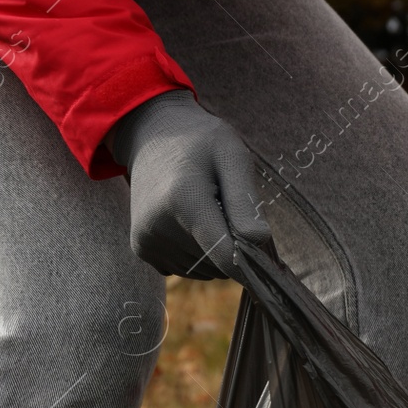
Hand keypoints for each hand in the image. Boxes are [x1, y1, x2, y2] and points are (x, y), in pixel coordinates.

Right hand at [109, 90, 271, 281]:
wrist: (153, 136)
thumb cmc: (202, 143)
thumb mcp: (233, 157)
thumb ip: (245, 202)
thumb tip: (259, 244)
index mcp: (183, 200)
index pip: (227, 257)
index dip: (253, 259)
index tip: (265, 248)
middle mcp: (157, 226)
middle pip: (219, 266)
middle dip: (234, 246)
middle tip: (227, 209)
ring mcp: (146, 240)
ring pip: (206, 271)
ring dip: (217, 251)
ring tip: (207, 211)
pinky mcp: (142, 249)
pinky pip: (188, 269)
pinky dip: (199, 254)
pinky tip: (192, 222)